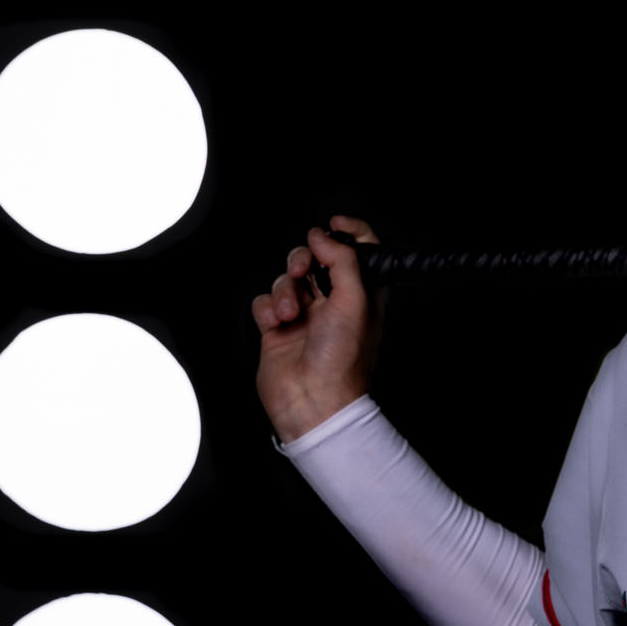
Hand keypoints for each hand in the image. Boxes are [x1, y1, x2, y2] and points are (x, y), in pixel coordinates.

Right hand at [253, 216, 387, 443]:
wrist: (313, 401)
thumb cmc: (342, 360)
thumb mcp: (355, 301)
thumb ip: (343, 260)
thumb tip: (323, 235)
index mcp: (362, 296)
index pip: (360, 252)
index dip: (349, 234)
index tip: (334, 224)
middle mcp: (334, 303)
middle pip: (314, 260)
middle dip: (302, 260)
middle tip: (300, 271)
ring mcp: (305, 316)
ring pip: (286, 280)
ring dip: (284, 292)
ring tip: (290, 314)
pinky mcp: (278, 329)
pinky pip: (265, 302)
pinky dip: (267, 309)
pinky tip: (276, 325)